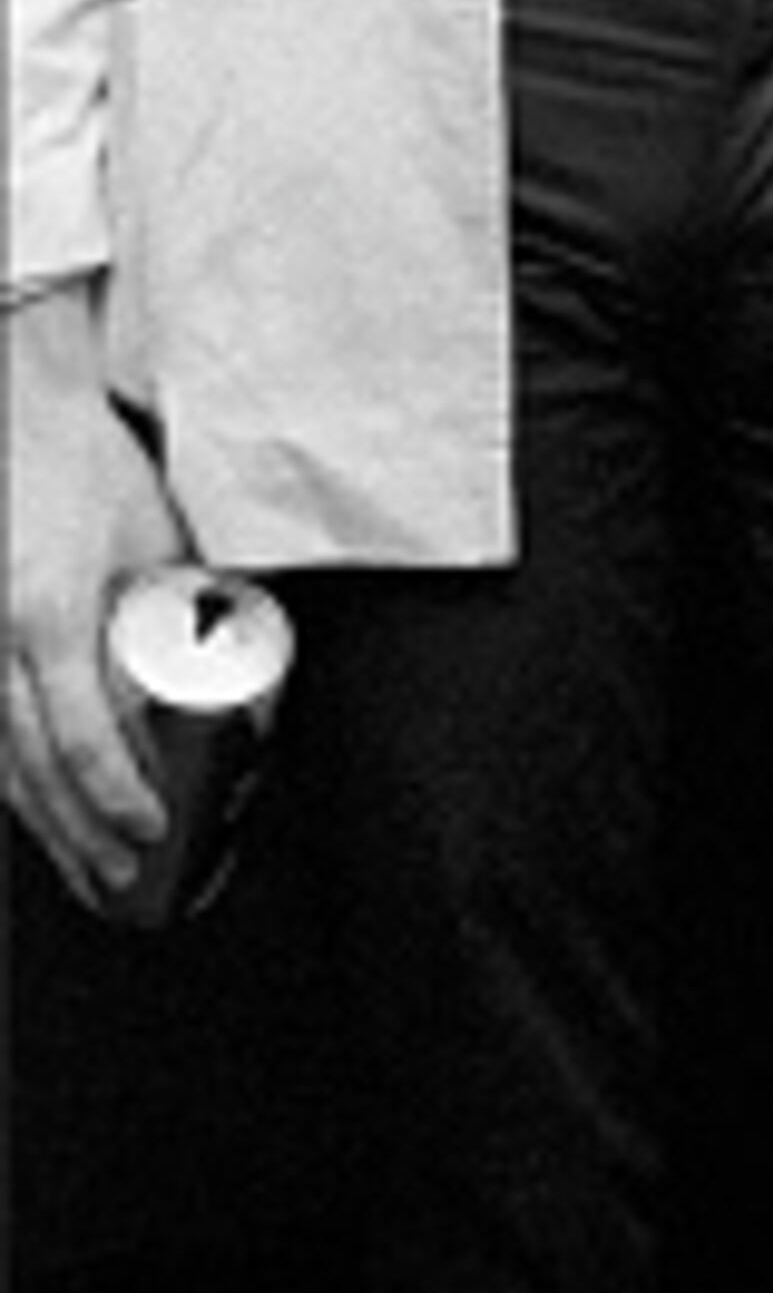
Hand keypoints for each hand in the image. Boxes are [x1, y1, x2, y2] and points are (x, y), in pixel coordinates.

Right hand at [5, 292, 188, 908]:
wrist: (14, 411)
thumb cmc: (87, 465)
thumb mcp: (156, 537)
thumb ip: (182, 605)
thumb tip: (230, 668)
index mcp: (48, 615)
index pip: (80, 736)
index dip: (114, 796)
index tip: (151, 830)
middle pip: (32, 769)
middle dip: (80, 835)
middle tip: (125, 881)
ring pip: (0, 760)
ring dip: (44, 823)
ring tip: (86, 867)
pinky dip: (14, 779)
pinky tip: (40, 811)